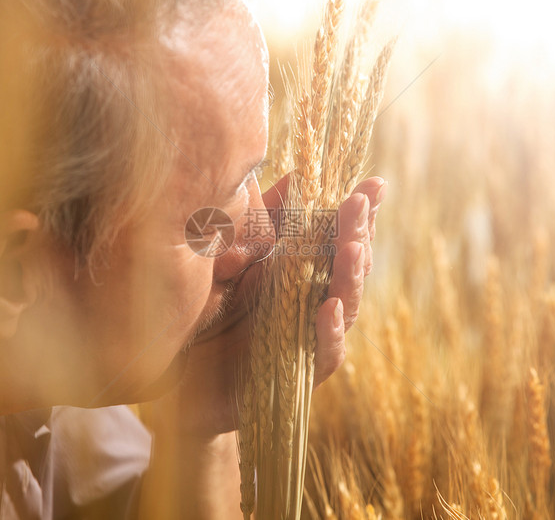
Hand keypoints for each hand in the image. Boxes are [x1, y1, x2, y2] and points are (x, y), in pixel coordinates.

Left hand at [147, 175, 386, 438]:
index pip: (340, 239)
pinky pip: (324, 353)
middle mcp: (313, 303)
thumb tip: (295, 174)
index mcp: (304, 273)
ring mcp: (309, 338)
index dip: (360, 214)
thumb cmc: (211, 315)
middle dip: (357, 234)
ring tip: (353, 247)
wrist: (180, 380)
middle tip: (360, 203)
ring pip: (345, 306)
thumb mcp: (235, 258)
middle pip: (348, 268)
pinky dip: (328, 331)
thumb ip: (266, 220)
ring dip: (350, 277)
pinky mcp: (298, 374)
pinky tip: (328, 306)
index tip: (374, 184)